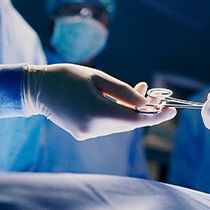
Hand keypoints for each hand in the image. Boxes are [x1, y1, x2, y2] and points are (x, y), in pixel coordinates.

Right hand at [23, 63, 175, 139]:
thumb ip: (123, 91)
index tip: (172, 110)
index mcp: (96, 112)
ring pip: (120, 124)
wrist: (36, 89)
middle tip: (157, 93)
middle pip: (129, 123)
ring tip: (140, 88)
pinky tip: (122, 99)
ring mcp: (87, 133)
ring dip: (132, 110)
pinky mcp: (83, 133)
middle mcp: (93, 128)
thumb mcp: (98, 77)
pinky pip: (108, 124)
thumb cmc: (67, 77)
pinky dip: (119, 113)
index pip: (134, 120)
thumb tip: (146, 103)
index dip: (156, 116)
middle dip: (145, 110)